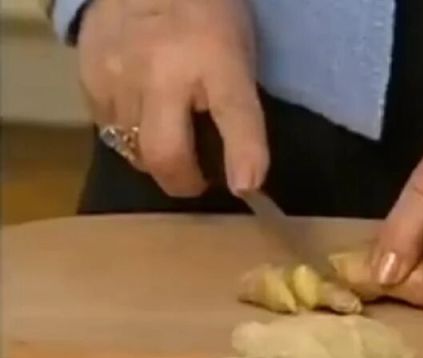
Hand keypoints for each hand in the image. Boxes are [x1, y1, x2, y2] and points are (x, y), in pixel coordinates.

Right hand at [77, 0, 267, 195]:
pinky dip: (126, 137)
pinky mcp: (90, 78)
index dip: (244, 156)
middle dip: (183, 181)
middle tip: (196, 180)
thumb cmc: (206, 17)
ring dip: (155, 158)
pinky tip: (140, 117)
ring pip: (133, 149)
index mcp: (216, 59)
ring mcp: (120, 75)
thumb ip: (239, 105)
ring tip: (170, 142)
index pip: (235, 112)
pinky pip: (108, 130)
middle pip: (165, 153)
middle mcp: (163, 70)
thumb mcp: (238, 52)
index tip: (246, 188)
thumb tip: (244, 175)